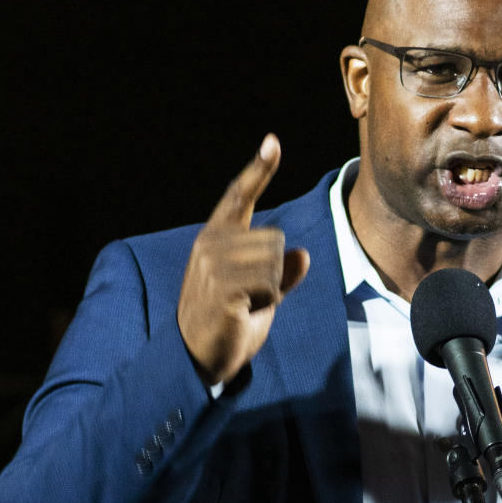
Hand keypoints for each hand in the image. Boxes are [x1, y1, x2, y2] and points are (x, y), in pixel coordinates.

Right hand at [177, 134, 309, 384]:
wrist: (198, 360)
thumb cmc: (230, 323)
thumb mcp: (261, 294)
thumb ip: (280, 272)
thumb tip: (303, 255)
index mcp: (216, 238)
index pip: (239, 197)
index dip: (258, 170)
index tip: (272, 142)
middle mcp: (210, 244)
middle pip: (276, 240)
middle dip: (274, 275)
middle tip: (246, 298)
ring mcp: (213, 265)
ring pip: (276, 261)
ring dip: (271, 290)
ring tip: (243, 306)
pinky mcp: (222, 287)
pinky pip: (271, 284)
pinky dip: (268, 303)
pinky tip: (243, 313)